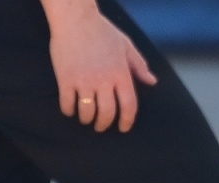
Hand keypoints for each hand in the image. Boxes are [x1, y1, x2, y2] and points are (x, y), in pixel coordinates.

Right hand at [45, 0, 157, 131]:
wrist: (75, 18)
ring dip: (87, 120)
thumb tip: (152, 82)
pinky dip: (69, 111)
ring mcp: (84, 81)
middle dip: (104, 124)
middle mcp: (104, 80)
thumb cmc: (101, 30)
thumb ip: (139, 65)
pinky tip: (70, 110)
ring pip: (87, 112)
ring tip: (86, 119)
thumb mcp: (125, 45)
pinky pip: (67, 104)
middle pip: (107, 113)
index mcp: (121, 74)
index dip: (127, 121)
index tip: (123, 128)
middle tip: (100, 126)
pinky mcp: (66, 79)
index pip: (129, 106)